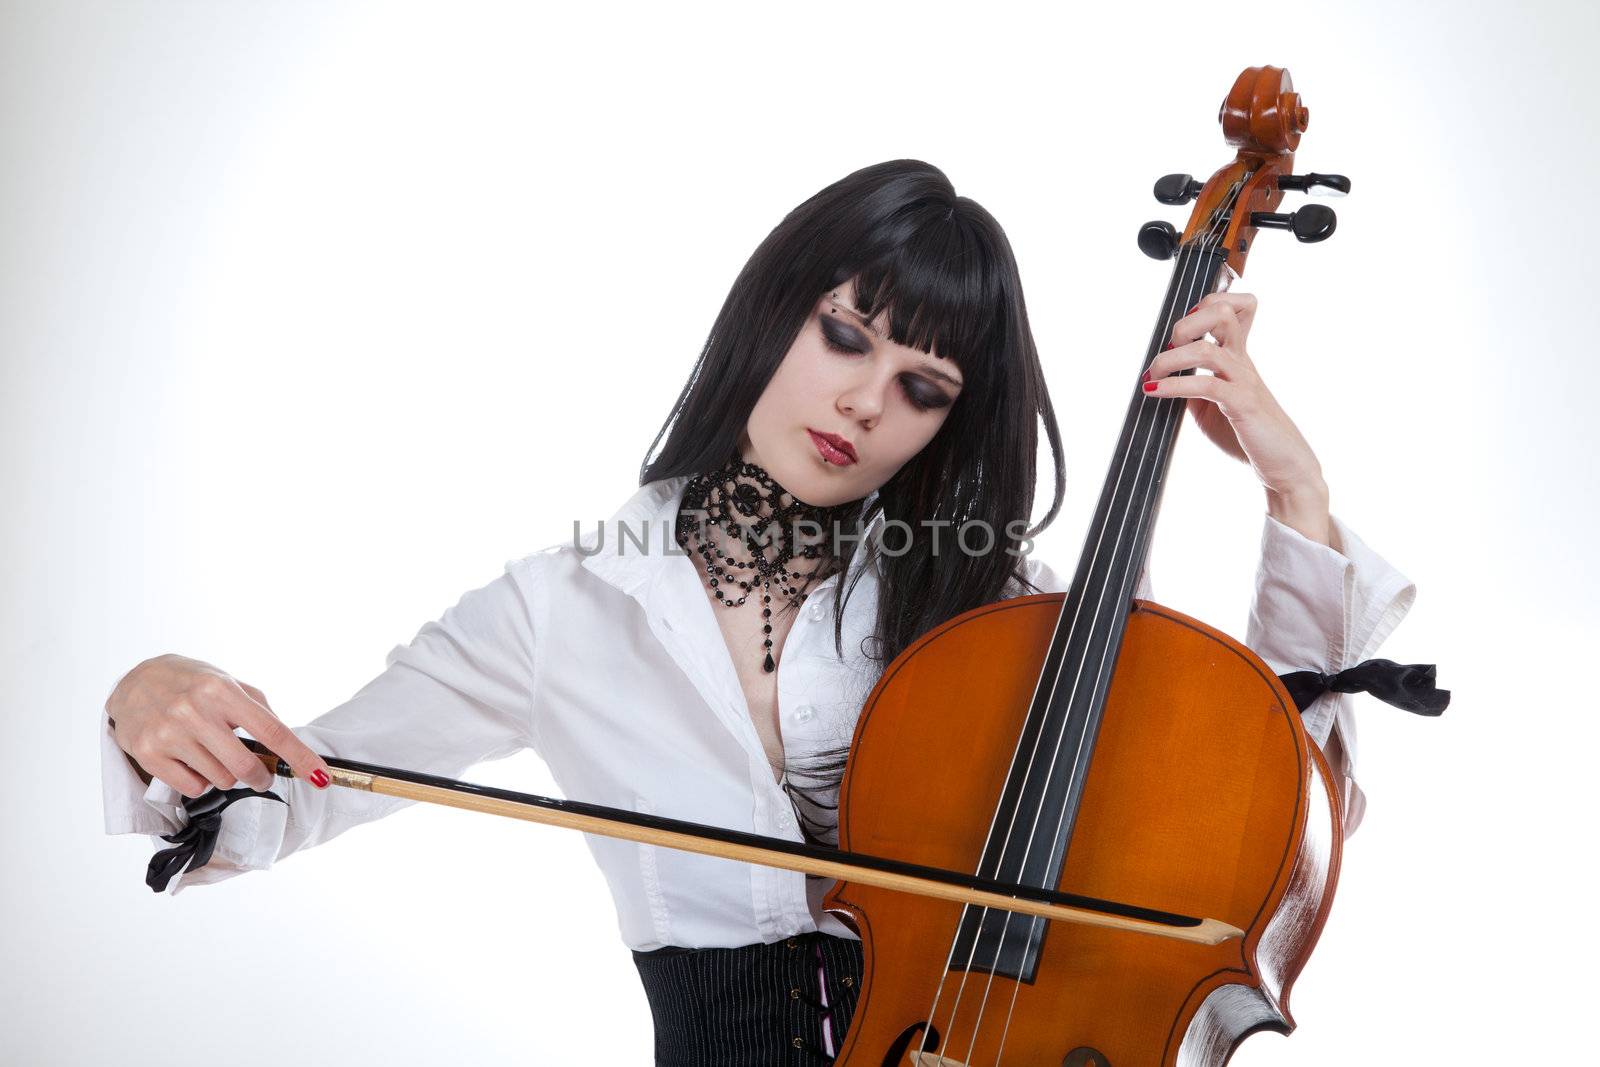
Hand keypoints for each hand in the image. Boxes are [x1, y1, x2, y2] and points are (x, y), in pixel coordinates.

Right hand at [107, 653, 331, 797]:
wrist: (133, 681)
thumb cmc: (190, 682)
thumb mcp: (226, 683)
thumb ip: (258, 710)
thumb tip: (286, 743)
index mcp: (222, 691)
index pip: (272, 732)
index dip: (300, 758)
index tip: (321, 777)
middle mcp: (194, 711)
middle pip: (245, 766)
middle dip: (261, 777)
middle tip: (261, 775)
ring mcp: (169, 734)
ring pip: (220, 779)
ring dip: (227, 775)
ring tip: (213, 754)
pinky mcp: (148, 754)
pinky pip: (193, 788)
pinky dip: (201, 781)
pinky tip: (192, 761)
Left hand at [1142, 292, 1330, 540]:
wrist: (1282, 466)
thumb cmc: (1247, 434)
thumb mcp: (1210, 407)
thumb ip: (1190, 387)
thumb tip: (1158, 379)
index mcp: (1238, 358)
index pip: (1237, 309)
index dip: (1209, 303)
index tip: (1183, 327)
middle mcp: (1243, 362)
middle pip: (1223, 314)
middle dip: (1186, 323)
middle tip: (1167, 347)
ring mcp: (1244, 381)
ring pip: (1206, 349)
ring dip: (1169, 359)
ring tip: (1151, 376)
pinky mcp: (1243, 404)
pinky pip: (1206, 385)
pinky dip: (1172, 385)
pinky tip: (1154, 392)